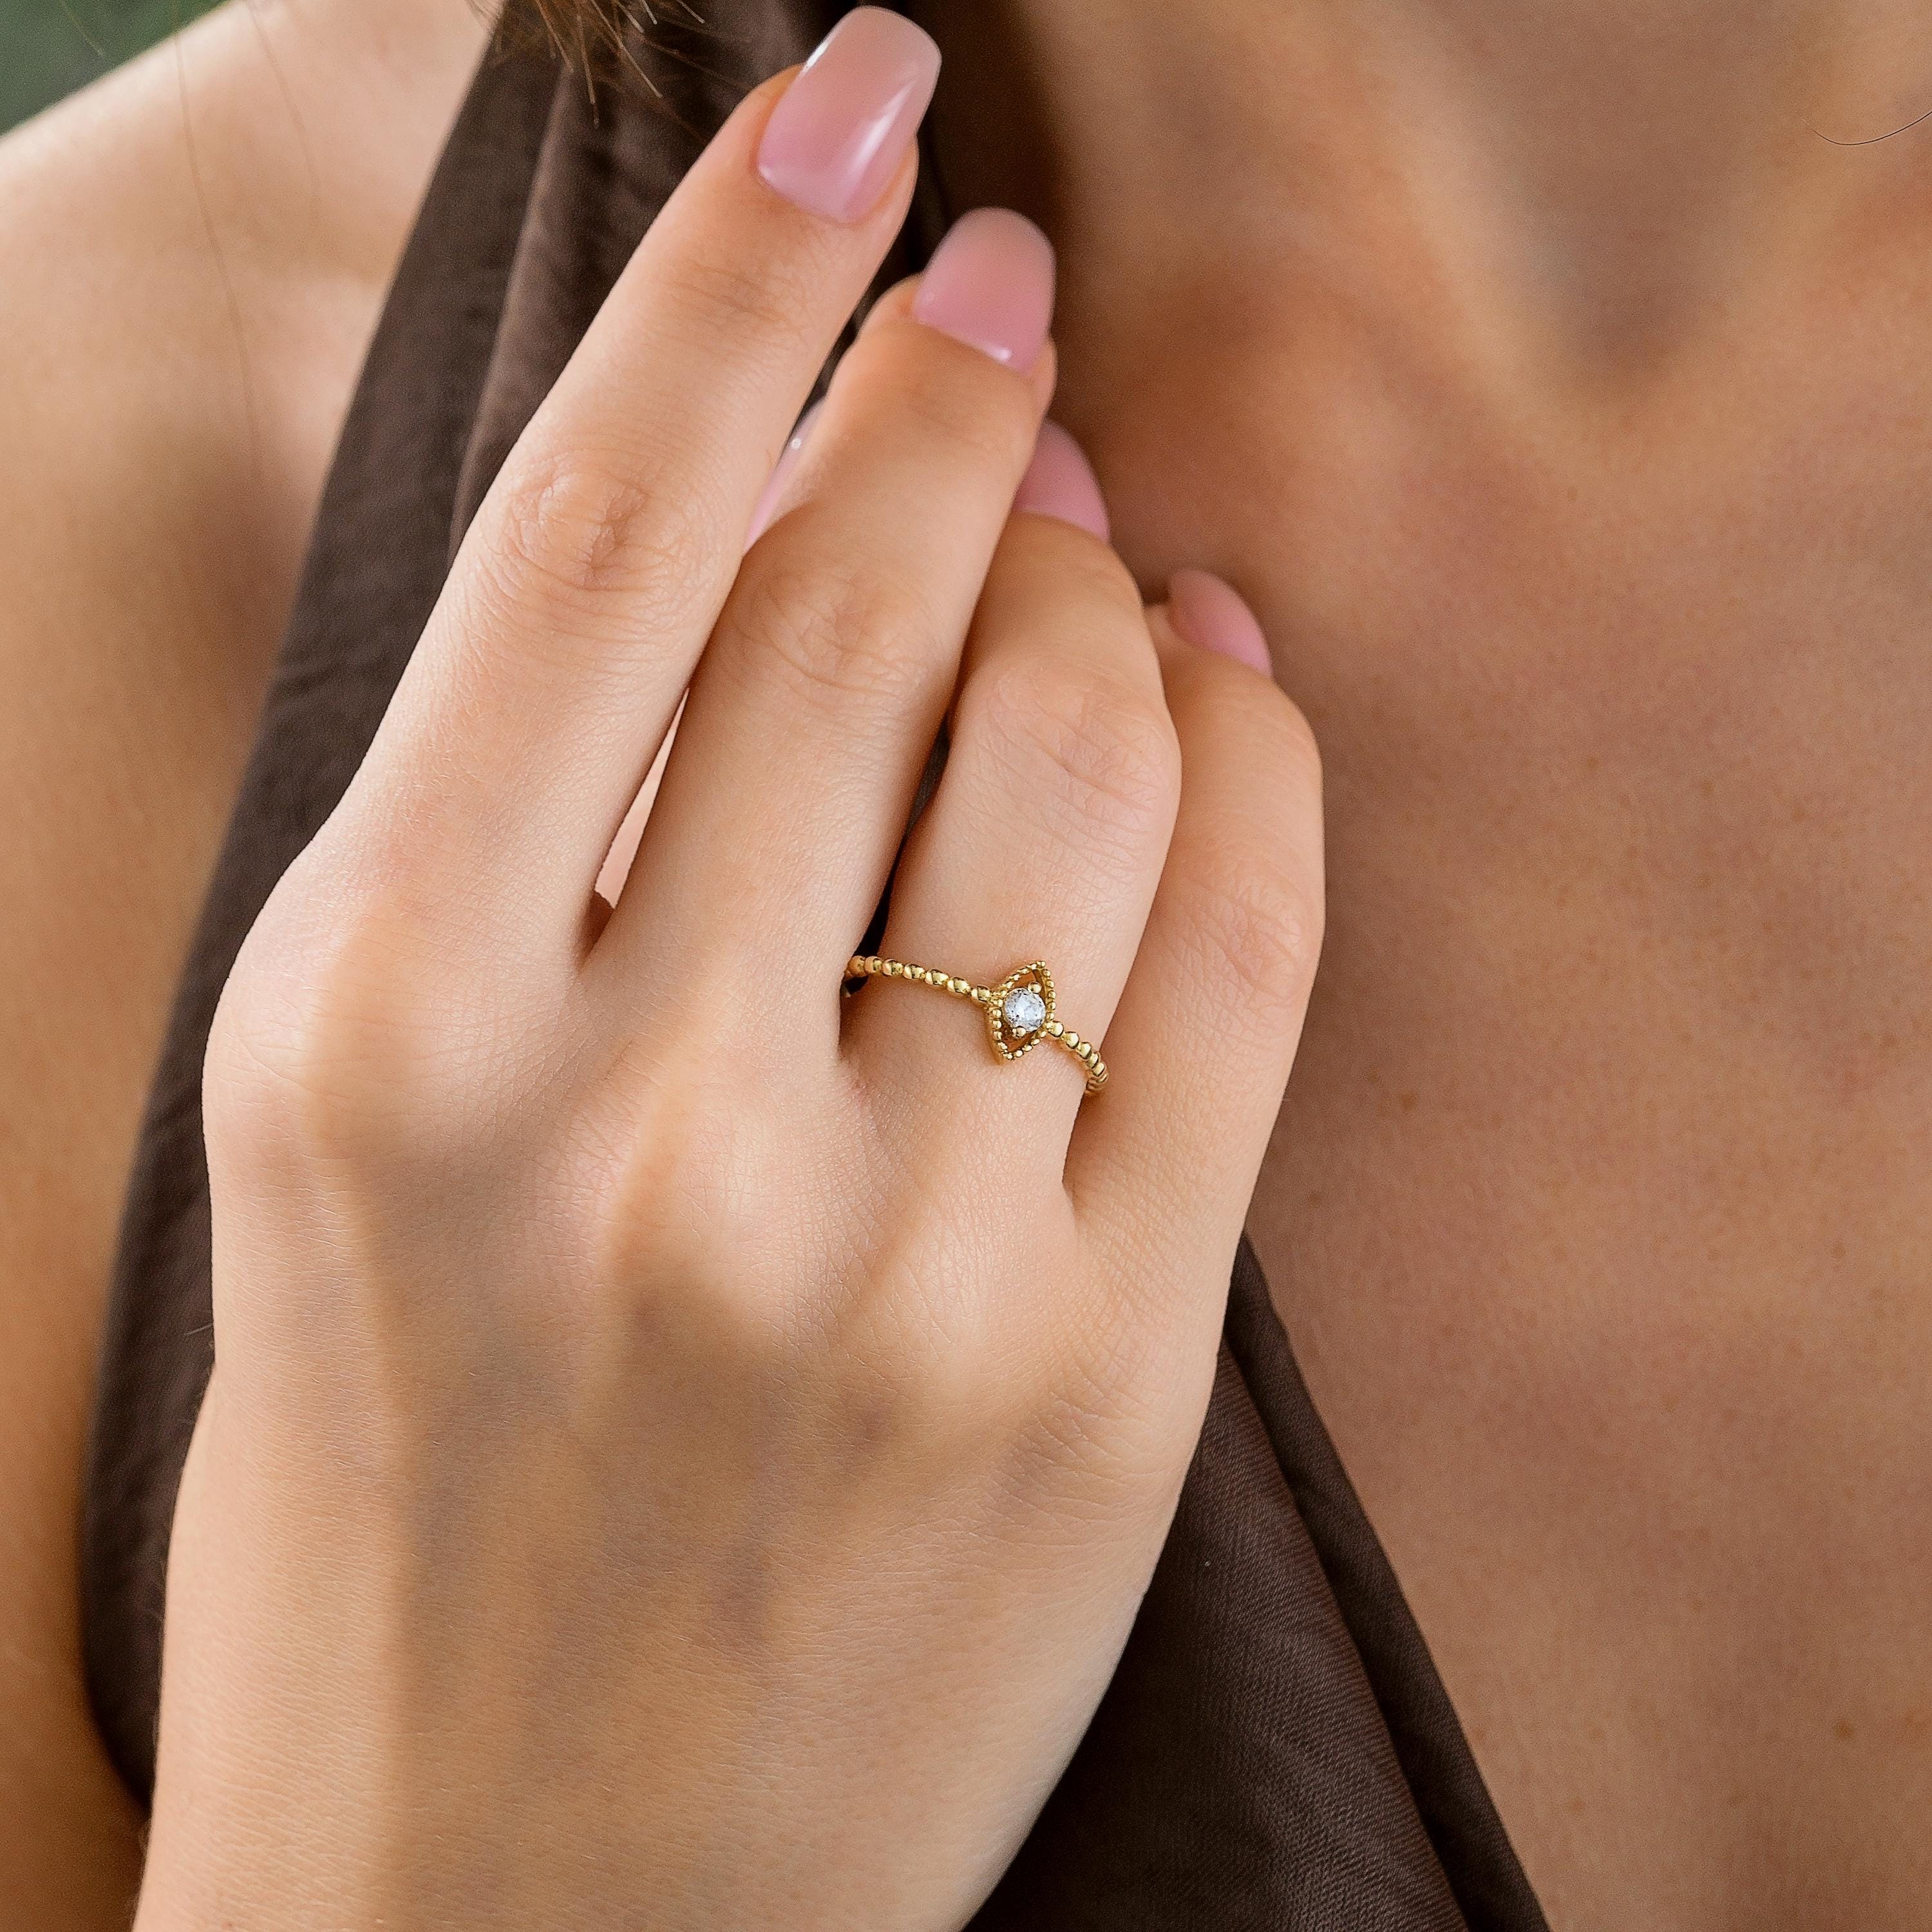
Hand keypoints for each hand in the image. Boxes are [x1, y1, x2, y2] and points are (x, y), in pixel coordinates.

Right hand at [135, 13, 1323, 1928]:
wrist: (511, 1915)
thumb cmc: (384, 1513)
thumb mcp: (350, 1139)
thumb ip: (530, 842)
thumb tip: (745, 544)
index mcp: (376, 1037)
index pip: (593, 542)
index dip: (742, 276)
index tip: (849, 103)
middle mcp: (637, 1126)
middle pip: (860, 612)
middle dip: (949, 388)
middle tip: (994, 288)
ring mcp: (896, 1262)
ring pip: (1079, 752)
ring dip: (1103, 570)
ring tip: (1089, 503)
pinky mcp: (1096, 1377)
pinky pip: (1235, 960)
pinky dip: (1256, 760)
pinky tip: (1230, 666)